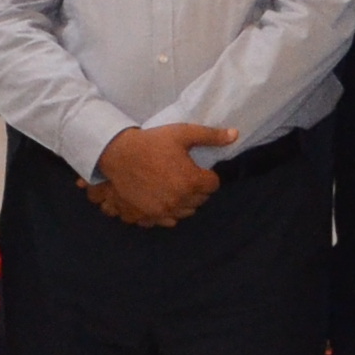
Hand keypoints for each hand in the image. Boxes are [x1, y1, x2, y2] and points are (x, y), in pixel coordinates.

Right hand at [92, 123, 235, 226]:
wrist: (118, 154)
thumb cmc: (152, 142)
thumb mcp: (182, 133)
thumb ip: (211, 136)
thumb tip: (236, 135)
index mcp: (191, 181)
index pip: (213, 184)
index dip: (206, 175)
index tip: (196, 168)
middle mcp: (180, 200)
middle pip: (200, 200)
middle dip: (197, 188)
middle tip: (183, 174)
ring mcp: (164, 211)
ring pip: (186, 212)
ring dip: (184, 201)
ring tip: (173, 186)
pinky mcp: (149, 217)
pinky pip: (167, 221)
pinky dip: (168, 212)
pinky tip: (162, 199)